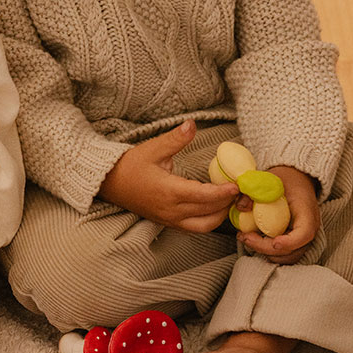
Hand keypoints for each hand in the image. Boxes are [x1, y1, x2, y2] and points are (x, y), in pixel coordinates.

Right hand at [98, 120, 238, 231]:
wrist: (110, 183)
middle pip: (208, 212)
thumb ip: (176, 139)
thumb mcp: (153, 149)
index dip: (223, 192)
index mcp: (168, 191)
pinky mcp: (169, 223)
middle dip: (228, 202)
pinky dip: (210, 220)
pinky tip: (217, 207)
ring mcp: (170, 219)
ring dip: (220, 214)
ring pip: (204, 225)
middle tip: (242, 190)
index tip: (237, 185)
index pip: (203, 196)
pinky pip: (195, 228)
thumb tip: (192, 124)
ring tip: (231, 199)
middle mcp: (171, 210)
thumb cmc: (131, 165)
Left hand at [238, 165, 319, 263]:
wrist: (296, 180)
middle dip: (266, 247)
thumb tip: (241, 206)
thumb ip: (253, 191)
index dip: (290, 242)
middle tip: (244, 236)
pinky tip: (253, 240)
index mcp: (307, 212)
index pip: (304, 233)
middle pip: (293, 250)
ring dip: (265, 252)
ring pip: (288, 257)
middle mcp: (309, 228)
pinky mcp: (294, 241)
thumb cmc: (284, 180)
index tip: (275, 242)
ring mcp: (302, 237)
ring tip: (246, 237)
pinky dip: (268, 252)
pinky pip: (284, 255)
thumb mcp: (269, 179)